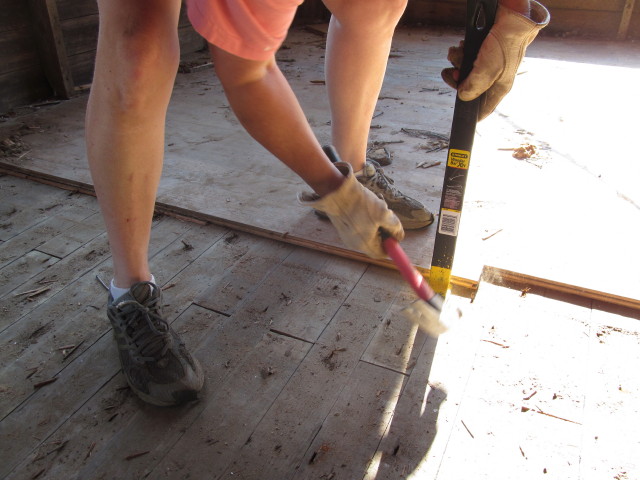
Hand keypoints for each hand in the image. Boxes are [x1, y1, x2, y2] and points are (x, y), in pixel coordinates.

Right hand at [299, 162, 403, 258]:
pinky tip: (365, 204)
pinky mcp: (343, 227)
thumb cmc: (360, 204)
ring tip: (375, 204)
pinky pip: (359, 226)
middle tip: (386, 214)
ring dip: (376, 220)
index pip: (382, 253)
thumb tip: (399, 237)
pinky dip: (366, 218)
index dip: (391, 244)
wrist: (335, 191)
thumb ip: (395, 228)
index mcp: (364, 245)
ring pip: (369, 232)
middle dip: (384, 229)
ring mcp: (347, 235)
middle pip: (376, 242)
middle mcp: (354, 244)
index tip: (395, 231)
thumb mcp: (384, 214)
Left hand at [441, 0, 549, 119]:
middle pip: (467, 89)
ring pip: (463, 71)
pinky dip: (459, 52)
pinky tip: (461, 46)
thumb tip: (462, 96)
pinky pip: (463, 57)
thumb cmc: (506, 42)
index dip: (472, 114)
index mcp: (499, 87)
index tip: (461, 116)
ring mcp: (485, 63)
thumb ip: (473, 87)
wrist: (510, 14)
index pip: (484, 109)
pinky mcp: (480, 51)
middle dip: (456, 80)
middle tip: (451, 73)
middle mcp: (492, 77)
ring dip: (456, 62)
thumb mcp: (488, 70)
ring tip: (458, 53)